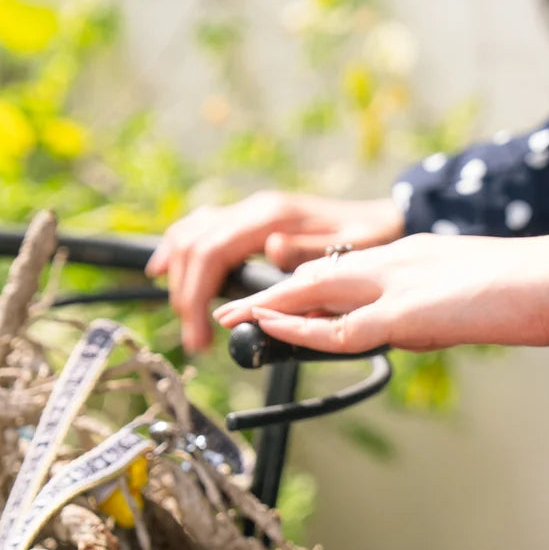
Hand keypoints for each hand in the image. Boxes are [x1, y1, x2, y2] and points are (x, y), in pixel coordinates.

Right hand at [146, 192, 404, 352]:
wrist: (383, 217)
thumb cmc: (371, 237)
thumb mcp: (353, 245)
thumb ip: (310, 249)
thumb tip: (271, 249)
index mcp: (274, 217)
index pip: (214, 253)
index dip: (198, 295)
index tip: (203, 336)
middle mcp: (255, 208)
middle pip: (195, 247)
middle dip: (187, 297)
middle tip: (196, 340)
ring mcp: (249, 210)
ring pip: (191, 234)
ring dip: (178, 276)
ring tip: (185, 318)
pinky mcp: (248, 218)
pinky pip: (200, 227)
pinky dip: (179, 249)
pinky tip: (164, 270)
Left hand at [212, 232, 548, 353]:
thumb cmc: (532, 291)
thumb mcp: (470, 295)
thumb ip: (435, 308)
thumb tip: (416, 330)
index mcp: (416, 255)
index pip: (348, 267)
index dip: (308, 284)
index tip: (281, 299)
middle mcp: (399, 260)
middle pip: (320, 272)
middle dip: (274, 290)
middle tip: (234, 306)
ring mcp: (401, 283)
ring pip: (318, 291)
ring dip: (272, 306)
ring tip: (233, 316)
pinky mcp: (409, 311)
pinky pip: (343, 327)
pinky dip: (303, 329)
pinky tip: (275, 329)